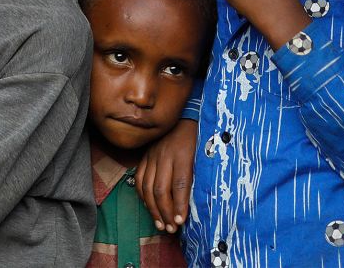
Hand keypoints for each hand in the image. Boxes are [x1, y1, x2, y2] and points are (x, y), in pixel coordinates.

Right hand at [135, 117, 197, 233]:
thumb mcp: (204, 153)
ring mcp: (153, 155)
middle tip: (171, 228)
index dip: (179, 205)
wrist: (185, 115)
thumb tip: (198, 202)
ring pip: (147, 187)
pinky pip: (139, 179)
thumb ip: (199, 175)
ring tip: (160, 224)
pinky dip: (142, 196)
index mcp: (183, 154)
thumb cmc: (199, 137)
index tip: (181, 222)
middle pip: (161, 189)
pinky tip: (149, 207)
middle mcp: (165, 155)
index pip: (180, 185)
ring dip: (152, 208)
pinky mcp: (145, 156)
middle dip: (165, 212)